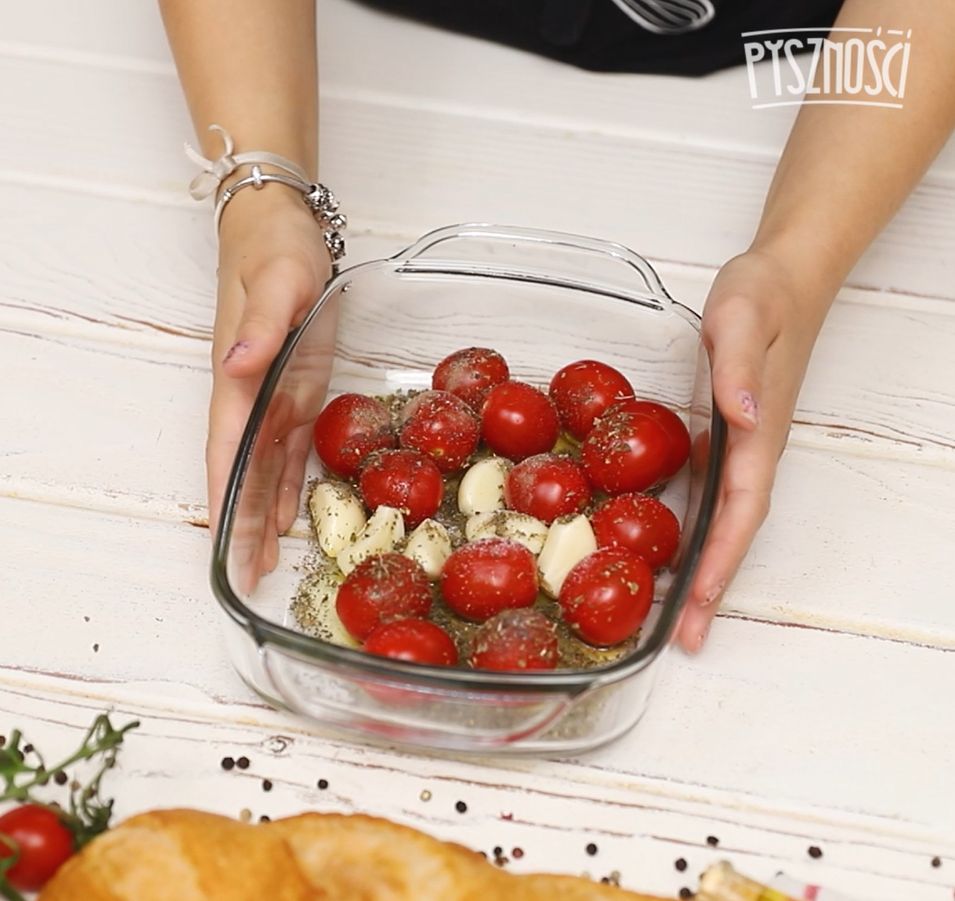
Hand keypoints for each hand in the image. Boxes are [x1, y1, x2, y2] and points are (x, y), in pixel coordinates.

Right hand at [208, 187, 331, 574]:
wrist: (282, 225)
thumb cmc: (275, 249)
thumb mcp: (277, 282)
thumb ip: (259, 328)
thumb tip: (234, 367)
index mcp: (239, 377)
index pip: (228, 449)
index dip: (226, 496)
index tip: (222, 541)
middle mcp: (251, 395)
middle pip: (243, 470)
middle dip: (243, 522)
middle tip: (249, 573)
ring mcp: (273, 395)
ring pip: (265, 467)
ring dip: (263, 513)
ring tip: (265, 560)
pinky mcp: (297, 389)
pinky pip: (289, 447)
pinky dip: (286, 482)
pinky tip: (287, 512)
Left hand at [676, 248, 830, 651]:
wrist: (782, 280)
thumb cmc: (763, 296)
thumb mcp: (742, 317)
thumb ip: (738, 365)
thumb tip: (741, 415)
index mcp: (759, 433)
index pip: (743, 510)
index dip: (722, 558)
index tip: (700, 601)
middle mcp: (754, 452)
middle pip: (735, 532)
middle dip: (713, 586)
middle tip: (686, 639)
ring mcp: (740, 450)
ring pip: (725, 522)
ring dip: (705, 571)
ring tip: (677, 618)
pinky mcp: (725, 440)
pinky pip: (712, 499)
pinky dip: (697, 535)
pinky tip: (671, 553)